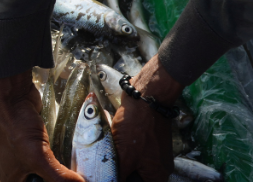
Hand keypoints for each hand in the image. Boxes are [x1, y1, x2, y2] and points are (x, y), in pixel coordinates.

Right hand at [0, 69, 85, 181]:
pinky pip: (46, 150)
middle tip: (76, 172)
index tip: (71, 181)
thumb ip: (58, 175)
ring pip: (45, 165)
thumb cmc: (16, 127)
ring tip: (75, 163)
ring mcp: (24, 151)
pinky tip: (69, 148)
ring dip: (59, 164)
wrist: (10, 95)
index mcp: (12, 178)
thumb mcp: (37, 156)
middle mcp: (16, 168)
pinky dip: (57, 150)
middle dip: (57, 176)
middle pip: (41, 178)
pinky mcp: (32, 138)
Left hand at [111, 55, 183, 181]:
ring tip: (110, 151)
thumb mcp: (124, 156)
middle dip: (121, 170)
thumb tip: (110, 181)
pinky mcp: (148, 140)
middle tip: (110, 161)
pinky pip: (134, 150)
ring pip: (133, 164)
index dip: (122, 180)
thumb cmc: (136, 126)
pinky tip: (114, 141)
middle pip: (136, 177)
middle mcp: (159, 167)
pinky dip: (123, 148)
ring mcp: (154, 153)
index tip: (112, 175)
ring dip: (120, 160)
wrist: (145, 96)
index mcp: (157, 176)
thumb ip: (119, 174)